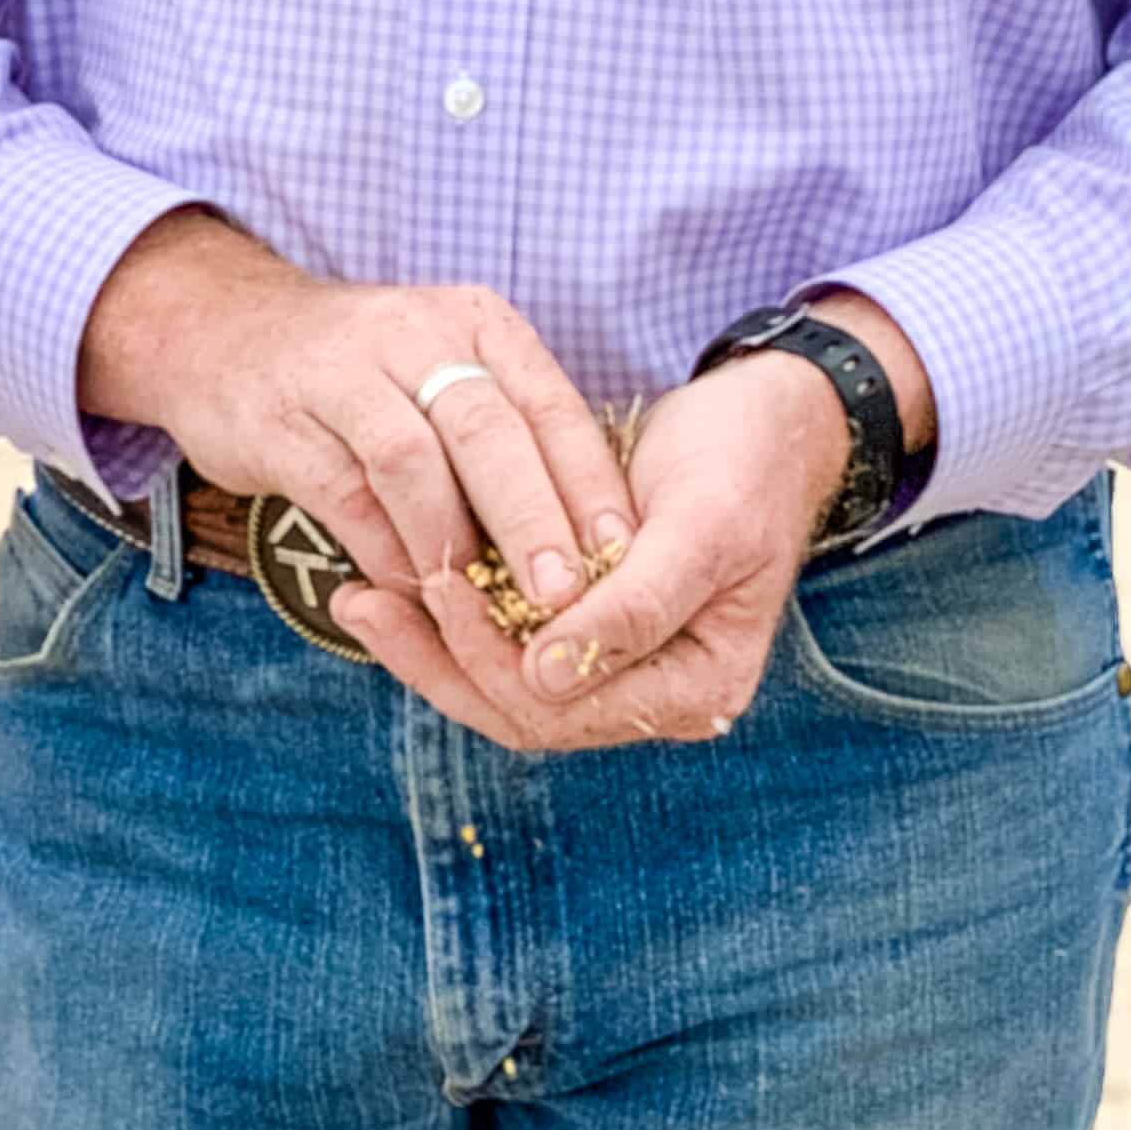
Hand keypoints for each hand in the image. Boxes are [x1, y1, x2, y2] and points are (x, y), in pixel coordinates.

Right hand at [79, 211, 638, 715]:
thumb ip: (508, 439)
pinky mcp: (281, 419)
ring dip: (451, 540)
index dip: (590, 484)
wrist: (224, 332)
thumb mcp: (449, 375)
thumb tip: (586, 541)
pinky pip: (343, 491)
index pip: (553, 405)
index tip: (623, 554)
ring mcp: (344, 372)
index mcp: (481, 325)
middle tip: (562, 594)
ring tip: (483, 604)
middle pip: (492, 431)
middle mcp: (420, 334)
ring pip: (414, 460)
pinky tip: (407, 593)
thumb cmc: (368, 374)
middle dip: (533, 518)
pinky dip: (380, 548)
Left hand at [334, 343, 852, 752]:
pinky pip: (509, 645)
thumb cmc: (745, 462)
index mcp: (698, 688)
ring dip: (433, 646)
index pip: (569, 709)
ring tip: (363, 599)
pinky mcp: (587, 630)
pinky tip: (398, 586)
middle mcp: (656, 695)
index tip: (439, 588)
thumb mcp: (701, 525)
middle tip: (371, 600)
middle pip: (524, 711)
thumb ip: (634, 606)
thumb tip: (547, 676)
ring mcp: (620, 667)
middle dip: (444, 659)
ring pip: (504, 686)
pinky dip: (455, 620)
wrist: (767, 418)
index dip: (493, 660)